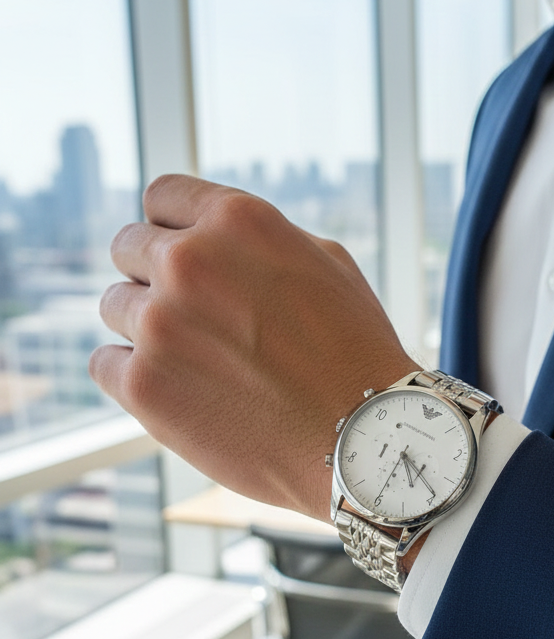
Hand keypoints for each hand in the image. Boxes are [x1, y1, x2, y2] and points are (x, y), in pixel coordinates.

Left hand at [90, 176, 416, 520]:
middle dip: (155, 276)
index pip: (162, 197)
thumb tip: (209, 237)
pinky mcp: (142, 385)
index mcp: (239, 221)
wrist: (363, 441)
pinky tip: (180, 391)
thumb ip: (258, 242)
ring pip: (113, 306)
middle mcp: (190, 260)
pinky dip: (133, 377)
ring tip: (197, 361)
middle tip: (194, 318)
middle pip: (127, 247)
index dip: (172, 227)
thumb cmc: (357, 355)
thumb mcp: (326, 265)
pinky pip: (104, 363)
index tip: (182, 257)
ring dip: (144, 328)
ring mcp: (160, 323)